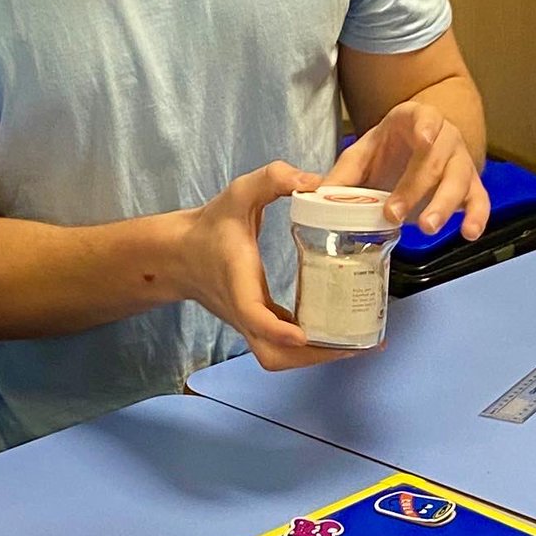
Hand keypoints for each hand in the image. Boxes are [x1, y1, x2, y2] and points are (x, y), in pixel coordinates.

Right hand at [181, 161, 350, 370]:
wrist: (180, 252)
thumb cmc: (211, 225)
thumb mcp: (239, 192)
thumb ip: (273, 179)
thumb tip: (314, 182)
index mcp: (238, 282)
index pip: (253, 315)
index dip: (277, 329)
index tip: (302, 334)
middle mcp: (243, 310)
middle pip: (272, 354)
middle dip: (311, 357)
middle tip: (353, 344)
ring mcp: (249, 322)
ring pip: (277, 356)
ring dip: (314, 357)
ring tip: (356, 343)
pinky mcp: (256, 322)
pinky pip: (280, 345)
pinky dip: (308, 347)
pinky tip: (338, 333)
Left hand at [327, 102, 489, 239]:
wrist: (420, 146)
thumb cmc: (388, 150)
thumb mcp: (362, 154)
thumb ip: (342, 174)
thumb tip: (311, 197)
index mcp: (414, 120)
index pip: (424, 117)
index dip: (425, 127)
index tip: (422, 140)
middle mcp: (444, 137)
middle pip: (436, 159)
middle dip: (415, 188)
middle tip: (395, 214)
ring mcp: (461, 160)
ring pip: (459, 180)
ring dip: (445, 205)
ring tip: (427, 228)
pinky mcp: (472, 184)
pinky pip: (480, 199)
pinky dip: (477, 216)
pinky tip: (468, 234)